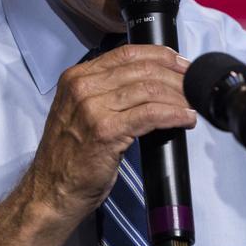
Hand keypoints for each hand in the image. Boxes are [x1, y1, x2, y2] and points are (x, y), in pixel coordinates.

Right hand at [26, 44, 195, 219]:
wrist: (50, 191)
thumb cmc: (70, 157)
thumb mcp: (81, 112)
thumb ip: (106, 92)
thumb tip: (149, 82)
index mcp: (76, 77)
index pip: (126, 53)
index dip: (160, 55)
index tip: (180, 63)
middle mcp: (82, 87)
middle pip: (142, 69)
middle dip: (175, 75)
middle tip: (194, 84)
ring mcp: (92, 108)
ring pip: (149, 89)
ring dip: (178, 96)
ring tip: (192, 104)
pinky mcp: (106, 130)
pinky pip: (151, 114)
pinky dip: (174, 114)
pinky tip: (186, 119)